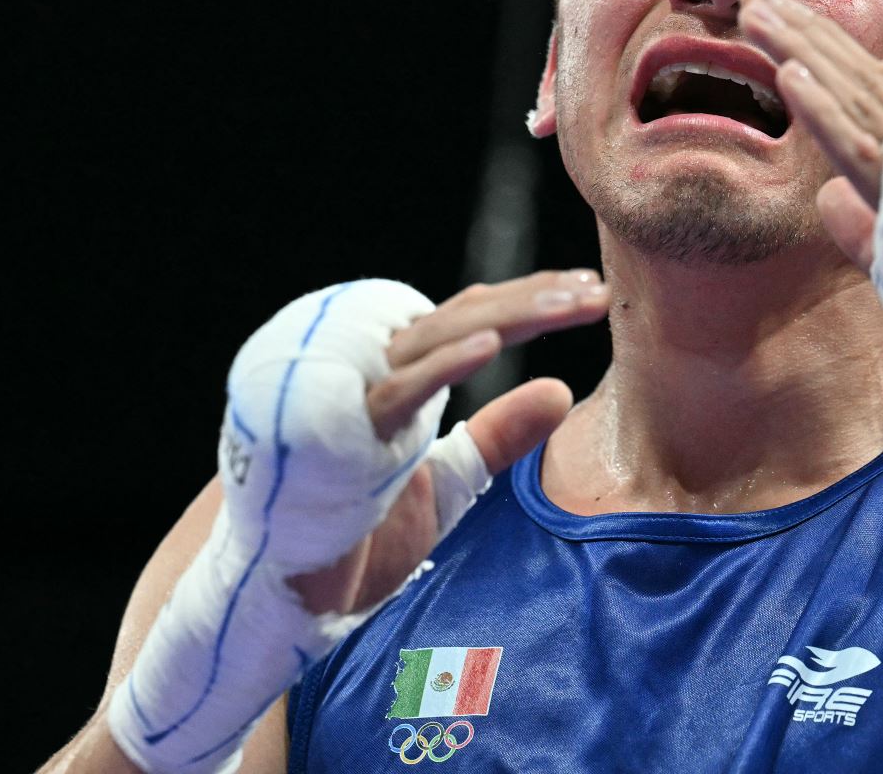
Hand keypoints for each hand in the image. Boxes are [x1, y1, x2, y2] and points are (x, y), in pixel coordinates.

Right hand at [288, 269, 609, 613]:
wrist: (286, 592)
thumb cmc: (354, 535)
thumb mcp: (450, 482)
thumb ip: (498, 436)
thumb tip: (561, 389)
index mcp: (397, 374)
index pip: (467, 319)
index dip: (528, 302)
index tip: (589, 293)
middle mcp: (371, 369)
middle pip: (458, 316)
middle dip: (532, 300)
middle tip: (597, 291)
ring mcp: (348, 391)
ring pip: (434, 335)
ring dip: (505, 315)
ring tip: (565, 304)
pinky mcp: (333, 428)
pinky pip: (395, 388)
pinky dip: (444, 364)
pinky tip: (492, 343)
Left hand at [737, 0, 882, 272]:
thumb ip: (860, 224)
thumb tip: (826, 196)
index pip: (863, 83)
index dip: (817, 43)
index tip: (773, 10)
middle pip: (852, 75)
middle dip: (799, 29)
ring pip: (848, 96)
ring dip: (798, 50)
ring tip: (754, 15)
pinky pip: (854, 148)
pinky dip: (820, 110)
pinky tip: (787, 76)